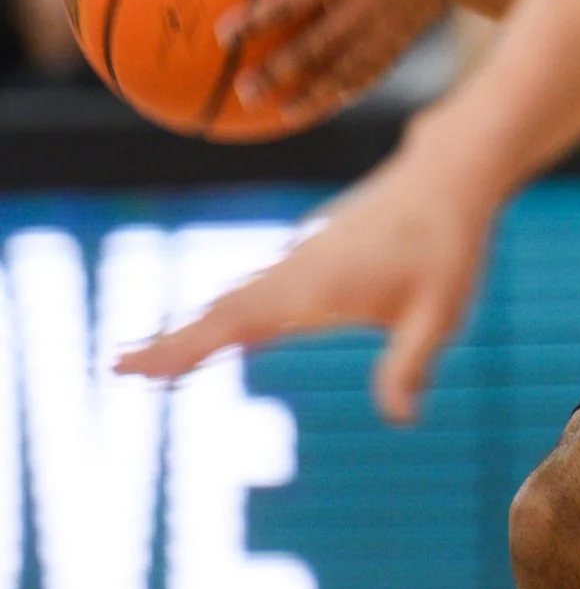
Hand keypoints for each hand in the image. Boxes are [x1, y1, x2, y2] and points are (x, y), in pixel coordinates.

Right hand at [114, 118, 496, 420]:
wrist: (453, 171)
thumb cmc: (451, 242)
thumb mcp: (442, 311)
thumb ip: (412, 363)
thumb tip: (402, 417)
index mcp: (314, 287)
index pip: (234, 323)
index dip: (183, 348)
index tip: (132, 368)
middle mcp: (298, 269)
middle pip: (223, 310)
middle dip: (173, 341)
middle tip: (118, 368)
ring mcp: (304, 256)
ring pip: (239, 293)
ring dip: (197, 322)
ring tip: (154, 356)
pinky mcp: (316, 249)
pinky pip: (262, 281)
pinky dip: (231, 303)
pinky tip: (221, 316)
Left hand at [228, 0, 455, 109]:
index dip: (258, 19)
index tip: (225, 34)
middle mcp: (364, 5)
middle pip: (314, 47)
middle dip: (278, 71)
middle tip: (246, 90)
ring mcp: (385, 26)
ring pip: (343, 69)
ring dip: (311, 92)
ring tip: (281, 112)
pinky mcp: (402, 36)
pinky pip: (372, 71)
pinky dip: (346, 90)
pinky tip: (325, 103)